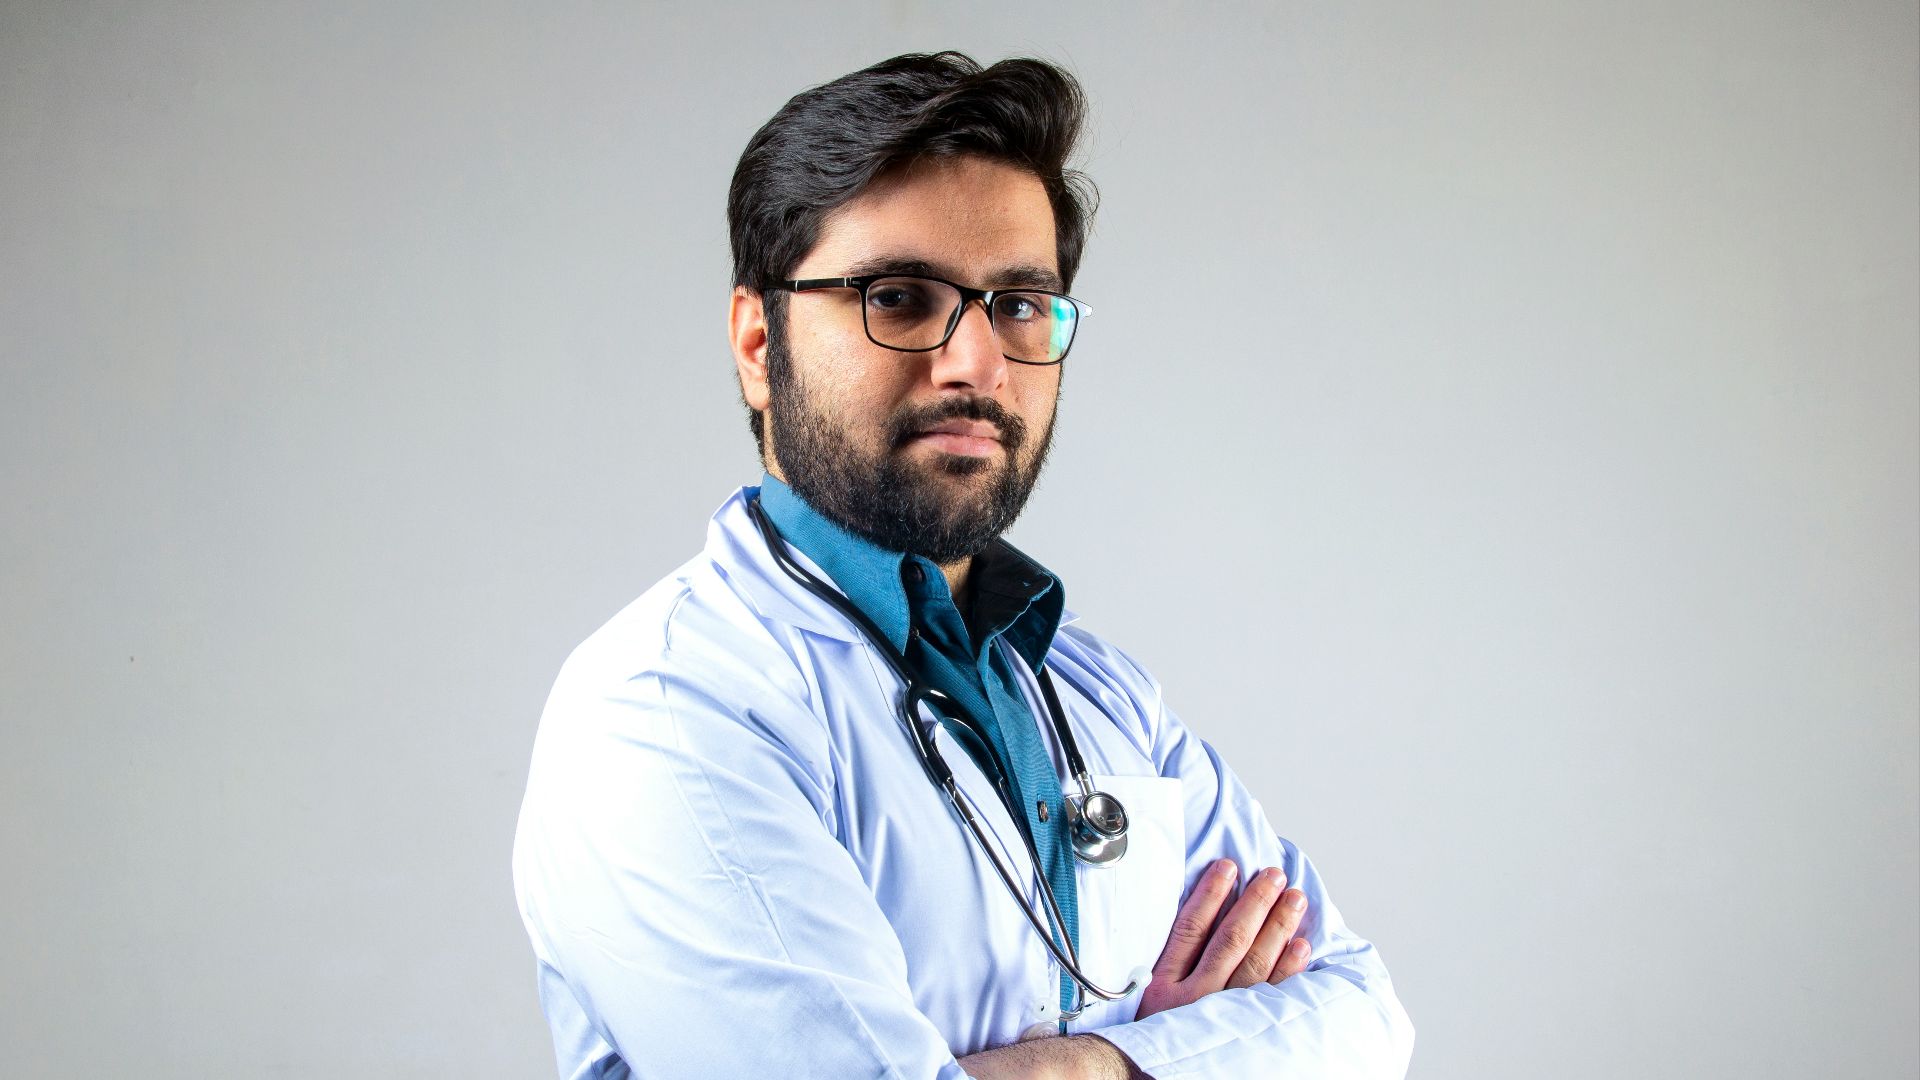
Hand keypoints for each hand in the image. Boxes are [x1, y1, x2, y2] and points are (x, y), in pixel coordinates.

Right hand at [1134, 858, 1311, 1019]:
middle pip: (1230, 939)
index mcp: (1164, 987)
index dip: (1211, 894)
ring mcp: (1222, 1016)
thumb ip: (1167, 965)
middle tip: (1274, 875)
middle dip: (1255, 902)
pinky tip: (1300, 947)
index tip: (1228, 867)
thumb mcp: (1145, 1001)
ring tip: (1294, 899)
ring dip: (1278, 927)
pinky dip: (1289, 970)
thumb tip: (1197, 920)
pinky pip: (1273, 997)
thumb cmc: (1149, 1041)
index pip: (1191, 928)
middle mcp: (1194, 999)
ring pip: (1255, 963)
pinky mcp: (1245, 1033)